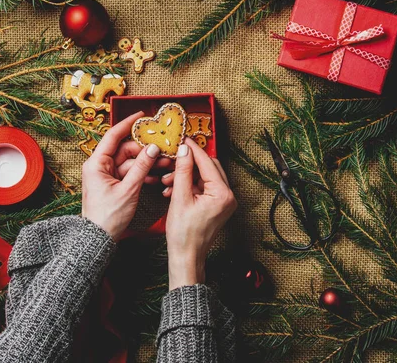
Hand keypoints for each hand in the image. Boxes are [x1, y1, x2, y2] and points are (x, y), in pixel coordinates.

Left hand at [82, 112, 172, 240]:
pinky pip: (130, 174)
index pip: (113, 136)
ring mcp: (107, 176)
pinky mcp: (113, 184)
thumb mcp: (128, 189)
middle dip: (145, 151)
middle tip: (163, 152)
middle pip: (126, 150)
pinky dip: (142, 175)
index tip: (141, 116)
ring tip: (163, 166)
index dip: (128, 124)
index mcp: (97, 163)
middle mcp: (100, 166)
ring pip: (131, 163)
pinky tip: (155, 178)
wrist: (99, 238)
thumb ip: (142, 167)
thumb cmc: (107, 216)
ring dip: (146, 165)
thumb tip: (152, 148)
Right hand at [163, 139, 236, 288]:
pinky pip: (204, 188)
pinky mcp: (217, 206)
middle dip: (188, 164)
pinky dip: (189, 186)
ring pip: (204, 177)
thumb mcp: (180, 198)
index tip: (182, 140)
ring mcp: (224, 201)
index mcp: (222, 194)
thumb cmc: (184, 234)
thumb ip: (182, 171)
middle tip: (173, 161)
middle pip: (209, 167)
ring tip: (168, 182)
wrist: (186, 256)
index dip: (193, 150)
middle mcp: (228, 196)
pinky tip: (173, 190)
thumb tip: (184, 151)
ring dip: (186, 176)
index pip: (207, 163)